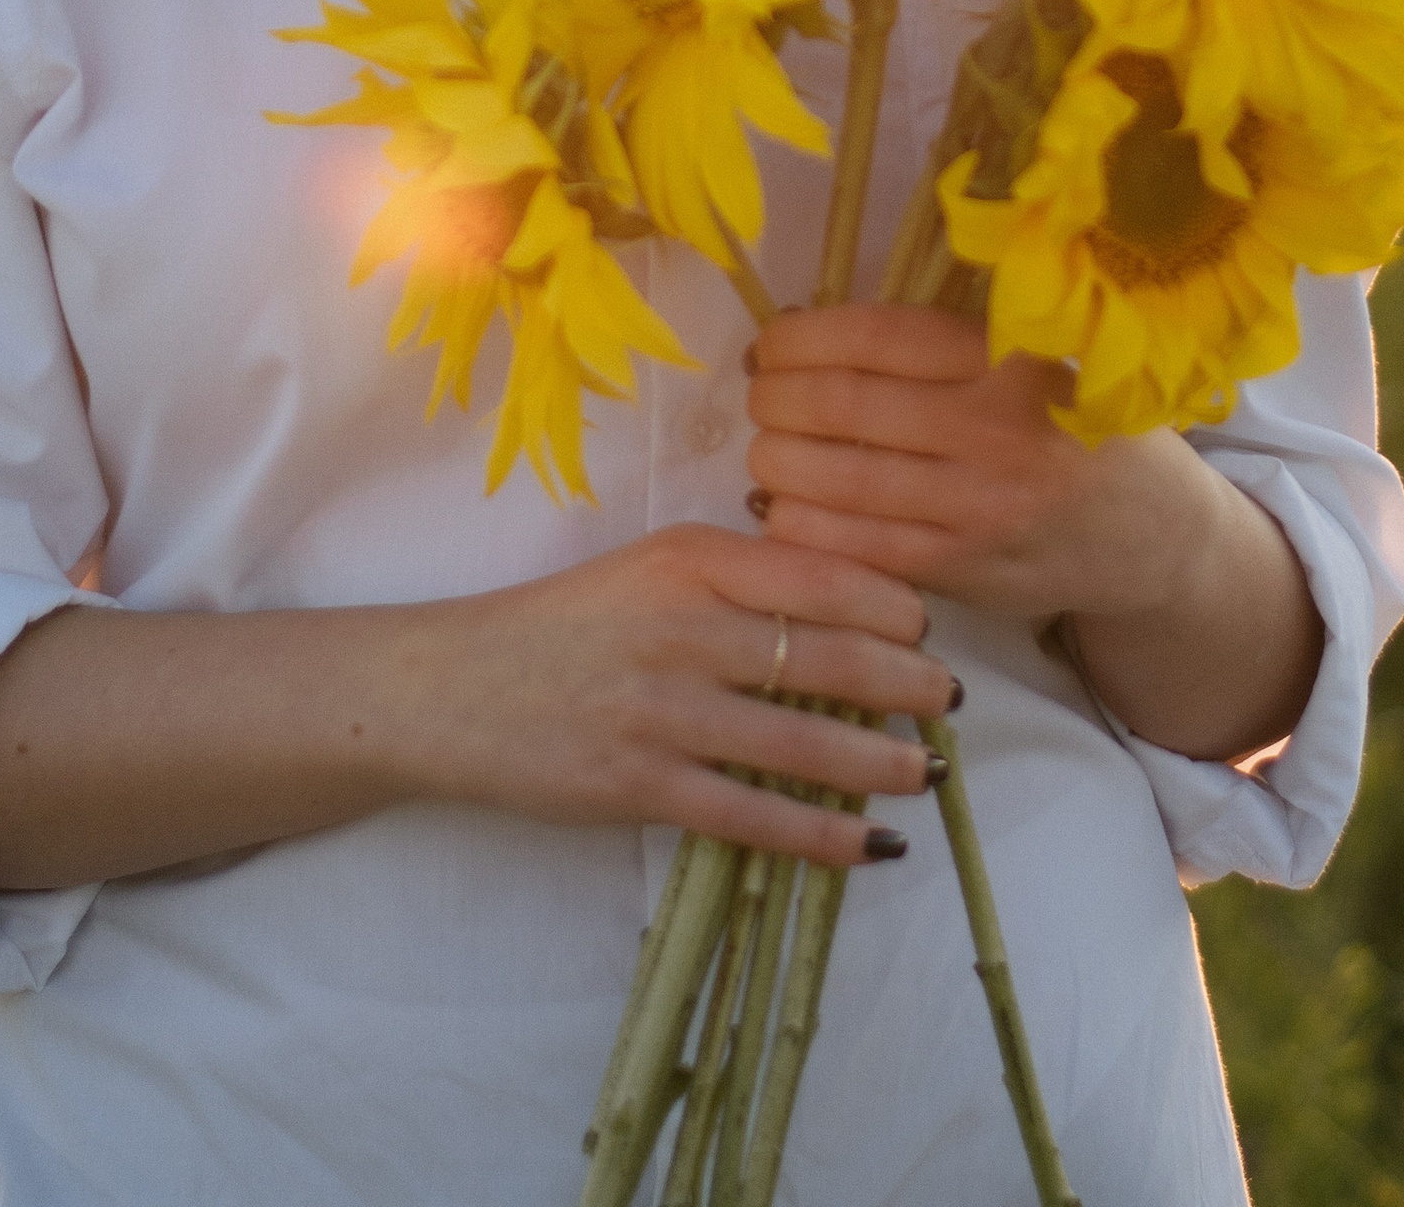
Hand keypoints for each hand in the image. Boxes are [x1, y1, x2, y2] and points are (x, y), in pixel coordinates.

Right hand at [392, 521, 951, 870]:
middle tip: (952, 700)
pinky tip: (868, 846)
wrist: (452, 687)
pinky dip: (821, 834)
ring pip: (800, 739)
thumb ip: (734, 580)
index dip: (888, 605)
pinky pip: (753, 814)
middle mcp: (683, 626)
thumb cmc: (563, 624)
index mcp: (689, 558)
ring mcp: (663, 709)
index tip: (927, 627)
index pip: (817, 574)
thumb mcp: (647, 569)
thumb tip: (844, 611)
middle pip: (825, 654)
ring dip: (879, 762)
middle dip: (905, 682)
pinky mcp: (641, 785)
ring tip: (928, 772)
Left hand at [744, 301, 1201, 624]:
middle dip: (776, 397)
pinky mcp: (962, 572)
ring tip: (767, 446)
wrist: (1151, 532)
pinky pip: (855, 549)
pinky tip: (787, 507)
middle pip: (841, 408)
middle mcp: (995, 432)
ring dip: (777, 461)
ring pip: (837, 483)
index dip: (801, 337)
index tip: (771, 341)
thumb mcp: (1034, 355)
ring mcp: (978, 510)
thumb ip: (941, 345)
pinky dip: (802, 526)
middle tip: (759, 394)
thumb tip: (810, 330)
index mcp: (1009, 358)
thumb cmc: (1075, 424)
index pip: (874, 337)